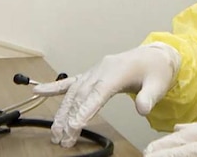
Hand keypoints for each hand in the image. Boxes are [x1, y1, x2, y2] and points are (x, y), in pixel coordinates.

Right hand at [33, 43, 180, 147]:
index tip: (74, 126)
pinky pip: (71, 81)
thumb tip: (142, 109)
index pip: (97, 92)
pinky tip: (38, 91)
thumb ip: (149, 97)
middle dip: (69, 117)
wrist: (154, 56)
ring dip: (62, 111)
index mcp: (117, 71)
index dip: (84, 109)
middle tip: (63, 139)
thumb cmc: (155, 70)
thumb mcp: (158, 84)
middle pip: (81, 94)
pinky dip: (53, 87)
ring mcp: (95, 71)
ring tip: (55, 132)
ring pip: (73, 92)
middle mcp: (101, 69)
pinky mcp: (92, 75)